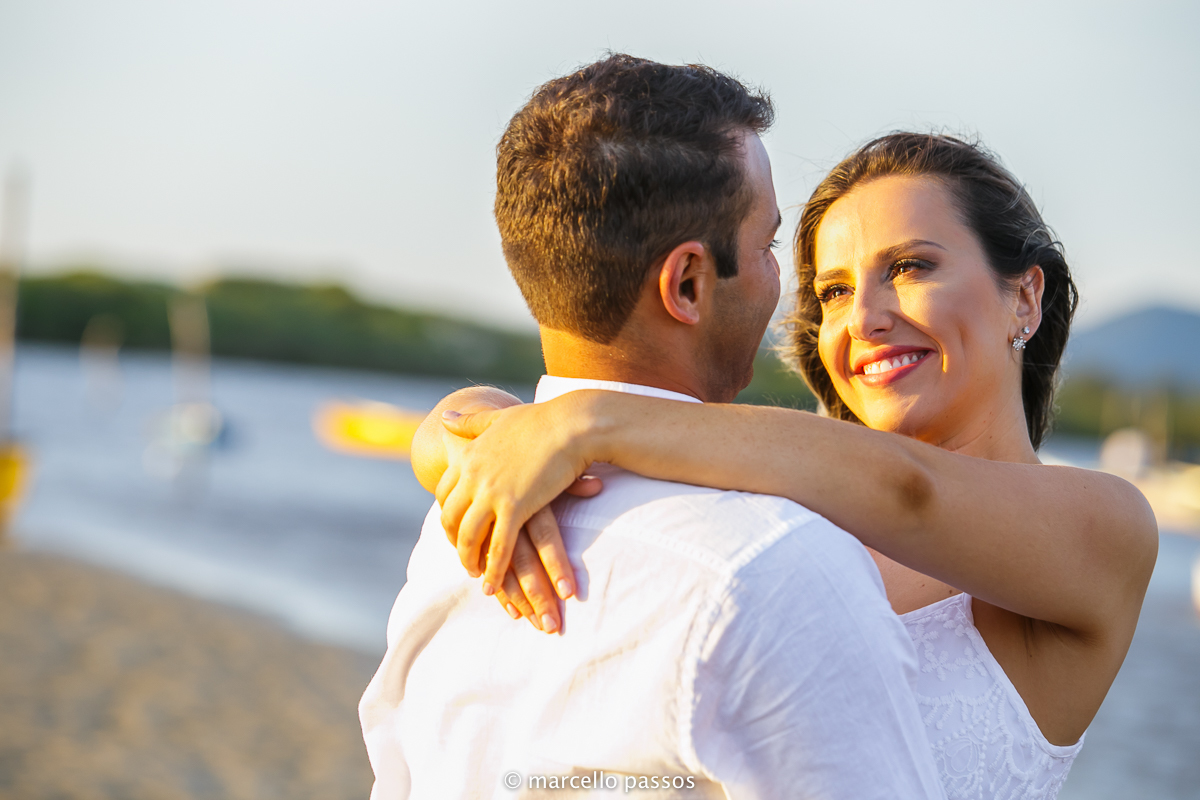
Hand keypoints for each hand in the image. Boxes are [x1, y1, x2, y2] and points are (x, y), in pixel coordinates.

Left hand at [436, 395, 602, 611]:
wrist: (571, 424)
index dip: (448, 514)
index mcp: (469, 456)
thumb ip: (470, 422)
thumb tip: (444, 418)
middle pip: (451, 518)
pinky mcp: (515, 508)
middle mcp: (473, 476)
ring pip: (470, 537)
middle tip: (464, 558)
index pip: (444, 492)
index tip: (455, 529)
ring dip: (470, 561)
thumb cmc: (542, 419)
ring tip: (478, 577)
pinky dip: (494, 570)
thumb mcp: (497, 418)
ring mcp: (492, 493)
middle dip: (455, 542)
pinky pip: (498, 547)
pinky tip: (493, 586)